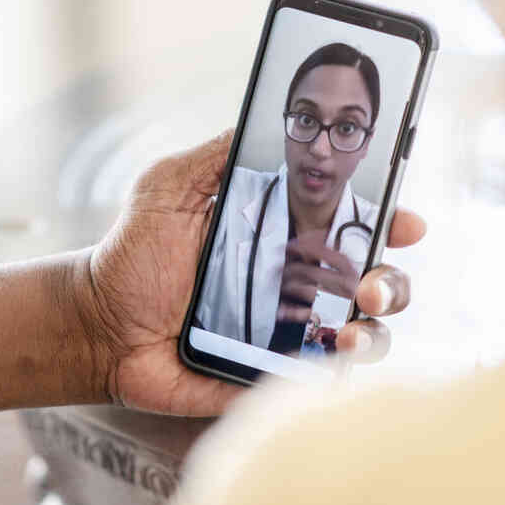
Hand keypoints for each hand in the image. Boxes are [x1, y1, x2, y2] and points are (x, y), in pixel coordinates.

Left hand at [73, 132, 426, 415]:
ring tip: (348, 330)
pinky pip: (323, 386)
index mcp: (286, 238)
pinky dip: (337, 376)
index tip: (407, 221)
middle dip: (394, 283)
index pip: (357, 228)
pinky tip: (324, 361)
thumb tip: (269, 117)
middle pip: (379, 285)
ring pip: (366, 340)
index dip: (392, 222)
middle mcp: (300, 288)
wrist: (97, 325)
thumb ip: (219, 154)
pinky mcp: (270, 382)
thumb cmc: (132, 255)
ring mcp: (290, 337)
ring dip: (374, 335)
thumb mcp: (169, 186)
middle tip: (371, 286)